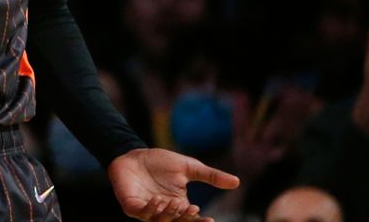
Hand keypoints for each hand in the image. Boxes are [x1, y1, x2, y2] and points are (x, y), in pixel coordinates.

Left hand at [108, 148, 239, 221]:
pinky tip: (158, 200)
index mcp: (178, 205)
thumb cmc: (160, 161)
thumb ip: (211, 176)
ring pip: (159, 220)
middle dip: (185, 219)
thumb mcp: (189, 167)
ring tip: (175, 202)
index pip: (191, 219)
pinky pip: (141, 213)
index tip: (210, 220)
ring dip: (168, 214)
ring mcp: (146, 210)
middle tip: (193, 209)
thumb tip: (237, 182)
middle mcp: (163, 211)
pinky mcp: (131, 205)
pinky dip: (150, 209)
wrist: (134, 153)